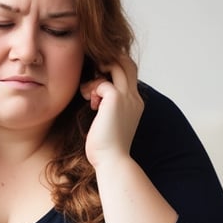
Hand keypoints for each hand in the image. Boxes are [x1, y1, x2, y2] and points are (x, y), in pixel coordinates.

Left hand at [81, 54, 143, 168]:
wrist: (112, 160)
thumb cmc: (107, 148)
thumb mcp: (110, 123)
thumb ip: (107, 108)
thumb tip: (95, 98)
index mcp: (135, 104)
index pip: (129, 75)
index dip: (114, 70)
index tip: (97, 81)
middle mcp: (134, 98)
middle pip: (127, 63)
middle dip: (108, 62)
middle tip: (92, 75)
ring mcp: (127, 97)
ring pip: (117, 65)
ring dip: (98, 75)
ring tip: (88, 93)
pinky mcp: (116, 98)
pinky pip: (102, 82)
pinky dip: (92, 89)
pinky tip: (90, 103)